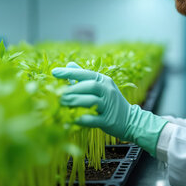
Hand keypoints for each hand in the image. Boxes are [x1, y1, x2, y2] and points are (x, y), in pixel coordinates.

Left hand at [52, 62, 166, 155]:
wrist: (130, 120)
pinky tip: (71, 120)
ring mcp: (109, 105)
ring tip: (61, 105)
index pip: (86, 73)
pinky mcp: (108, 120)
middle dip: (71, 90)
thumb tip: (69, 64)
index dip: (69, 73)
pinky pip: (93, 119)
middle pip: (89, 86)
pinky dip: (81, 119)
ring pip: (91, 101)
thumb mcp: (101, 86)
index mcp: (104, 80)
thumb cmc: (110, 102)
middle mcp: (108, 91)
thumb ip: (84, 77)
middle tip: (56, 94)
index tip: (54, 72)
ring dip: (74, 102)